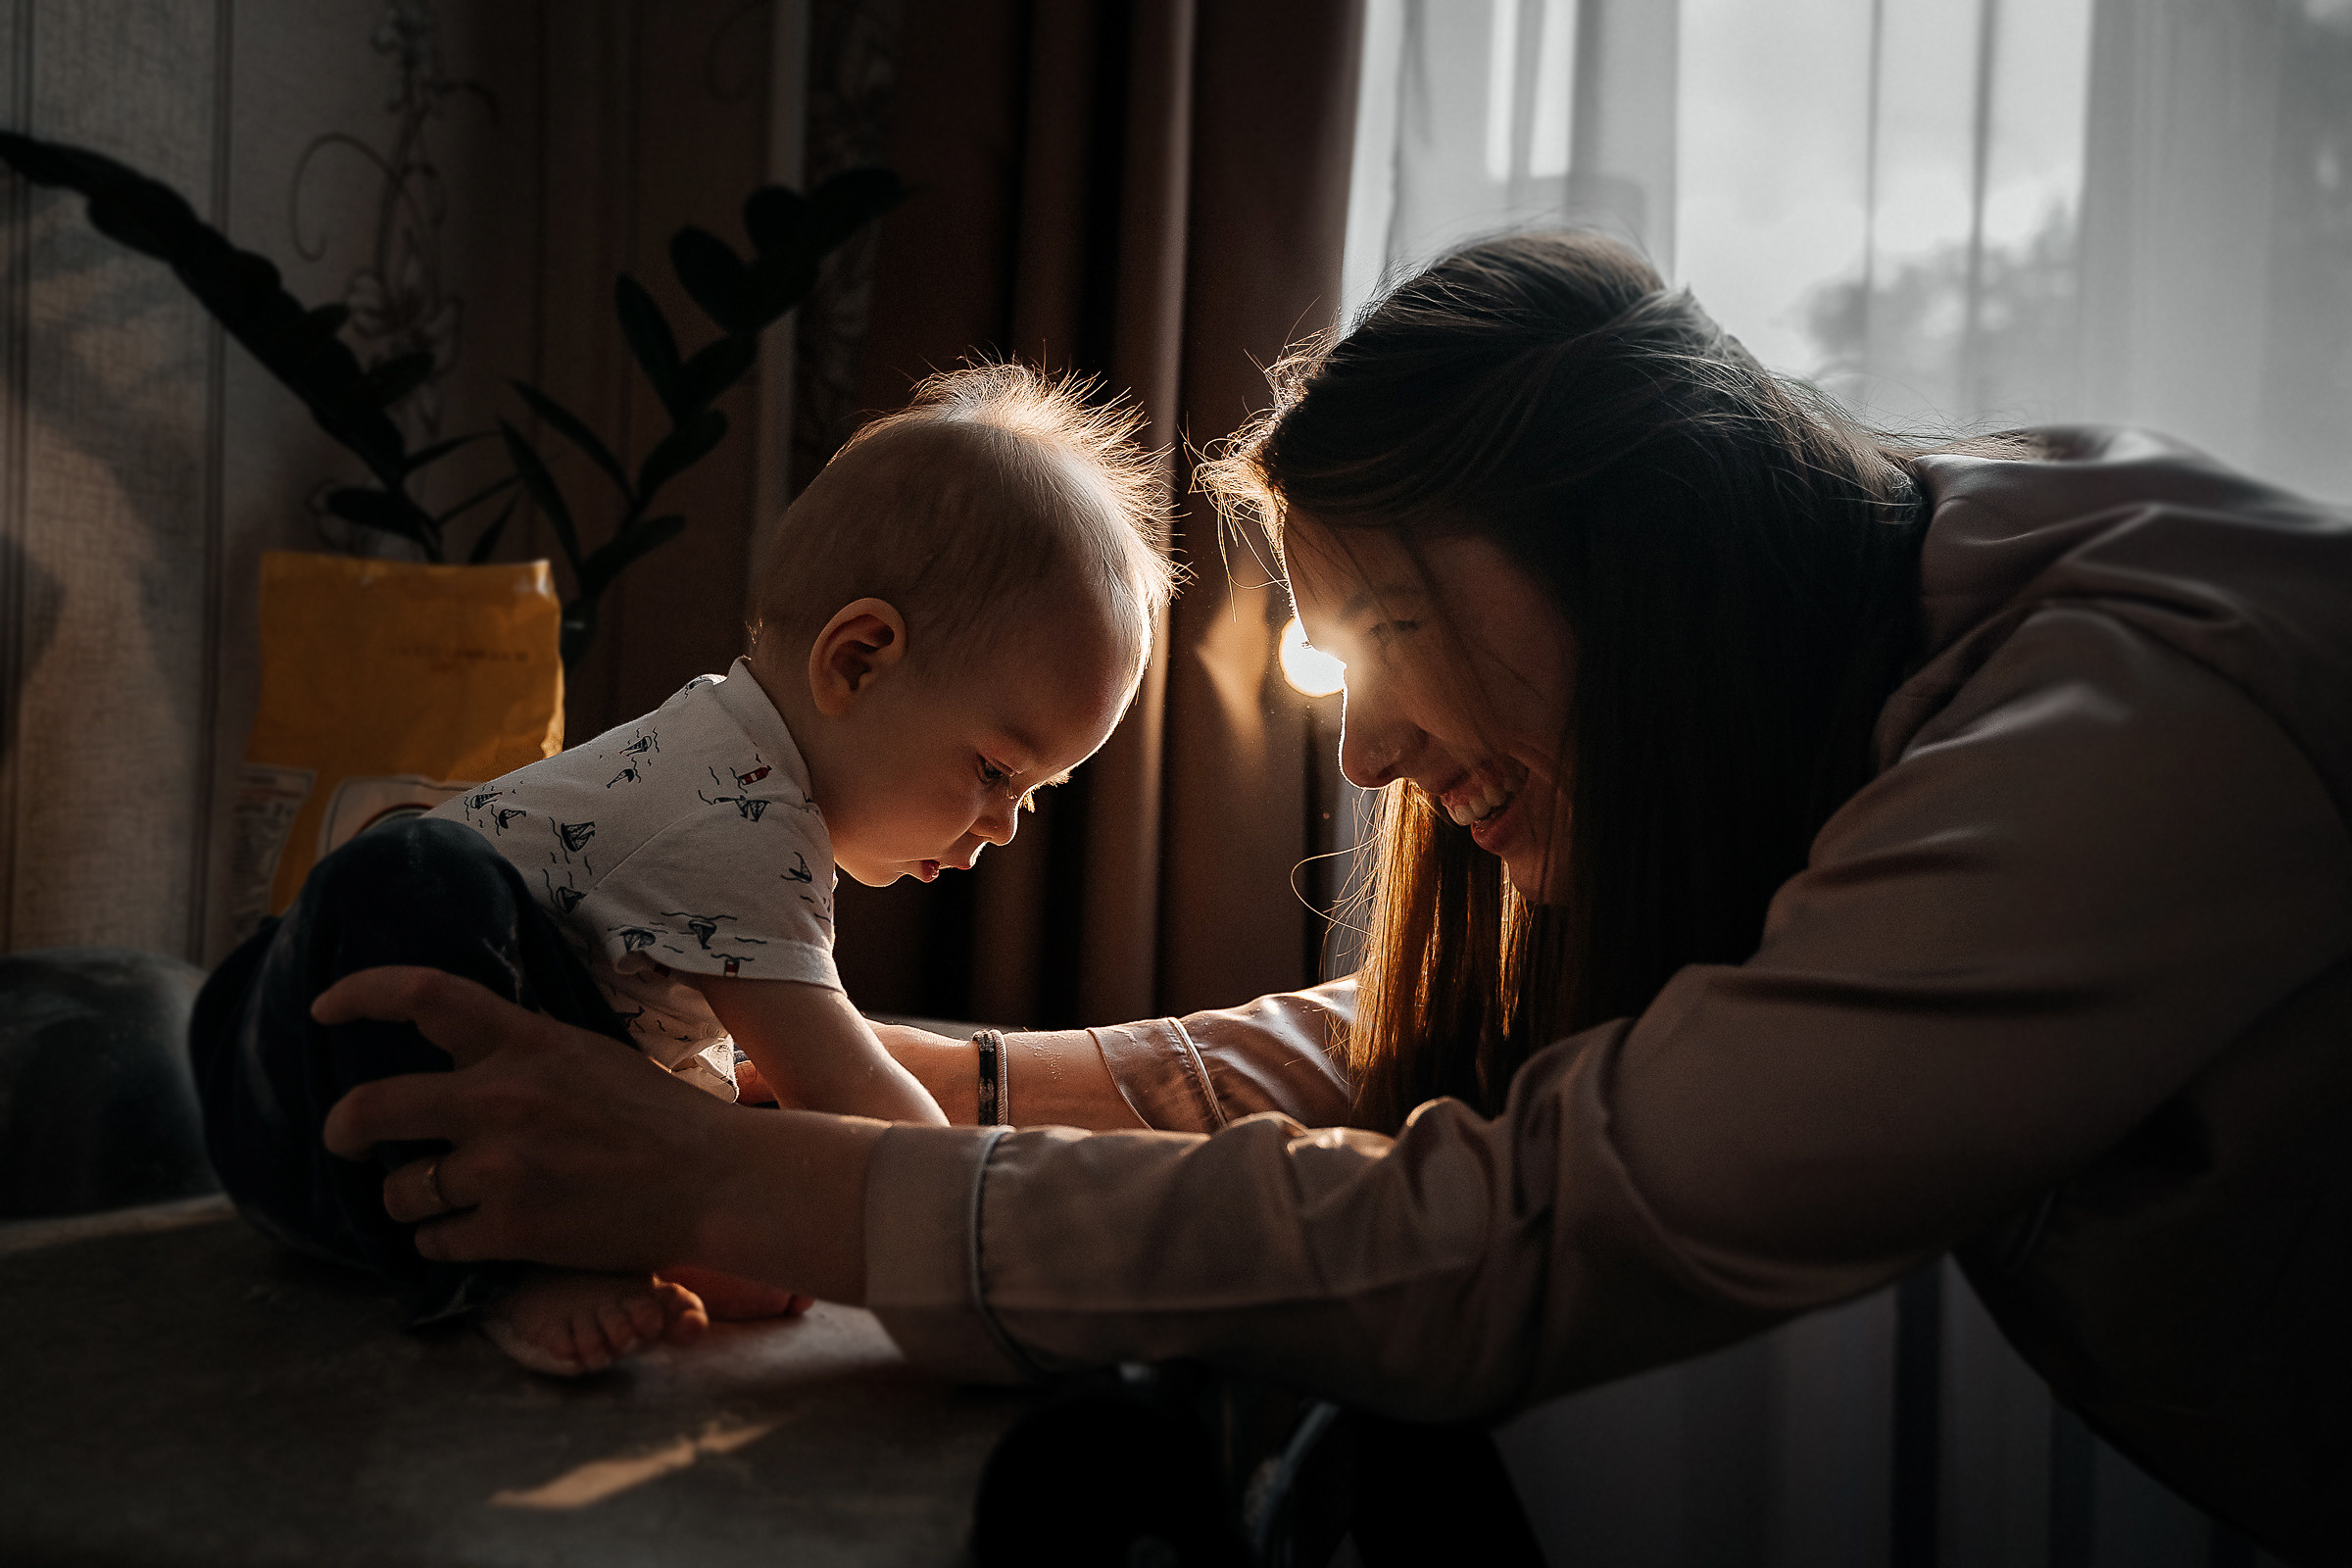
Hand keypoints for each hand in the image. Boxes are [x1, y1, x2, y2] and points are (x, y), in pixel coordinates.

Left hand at [316, 966, 881, 1300]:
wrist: (713, 1182)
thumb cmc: (656, 1118)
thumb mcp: (587, 1055)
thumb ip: (520, 1050)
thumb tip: (453, 1052)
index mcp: (527, 1043)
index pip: (426, 994)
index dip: (361, 995)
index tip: (322, 1010)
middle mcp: (502, 1099)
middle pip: (371, 1108)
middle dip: (342, 1131)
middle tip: (345, 1142)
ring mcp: (502, 1167)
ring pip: (398, 1191)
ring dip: (405, 1200)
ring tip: (437, 1200)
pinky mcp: (510, 1228)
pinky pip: (433, 1241)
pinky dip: (443, 1241)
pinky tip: (474, 1232)